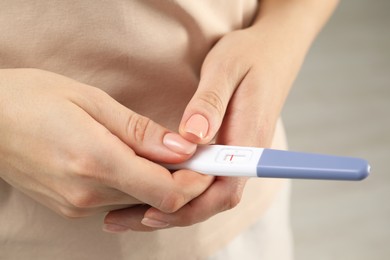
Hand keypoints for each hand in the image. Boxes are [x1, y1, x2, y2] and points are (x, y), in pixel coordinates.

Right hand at [0, 69, 212, 218]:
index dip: (197, 181)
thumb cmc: (31, 98)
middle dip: (183, 179)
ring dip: (160, 182)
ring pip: (140, 202)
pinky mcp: (70, 207)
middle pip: (158, 201)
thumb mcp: (91, 101)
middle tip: (192, 153)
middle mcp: (87, 194)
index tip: (208, 161)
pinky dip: (136, 185)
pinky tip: (132, 162)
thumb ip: (140, 132)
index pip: (168, 192)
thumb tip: (182, 149)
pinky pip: (118, 201)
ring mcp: (77, 205)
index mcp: (96, 161)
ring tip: (161, 153)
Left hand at [103, 26, 298, 230]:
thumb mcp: (226, 69)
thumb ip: (209, 103)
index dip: (191, 205)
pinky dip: (184, 190)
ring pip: (210, 194)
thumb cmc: (250, 54)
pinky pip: (209, 179)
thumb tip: (192, 137)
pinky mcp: (231, 148)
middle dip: (175, 213)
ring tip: (134, 210)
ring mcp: (240, 152)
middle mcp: (247, 153)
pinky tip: (159, 186)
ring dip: (177, 207)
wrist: (275, 49)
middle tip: (130, 217)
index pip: (225, 188)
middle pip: (214, 199)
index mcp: (249, 137)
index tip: (154, 210)